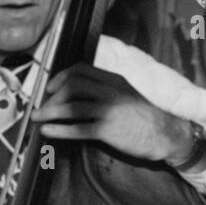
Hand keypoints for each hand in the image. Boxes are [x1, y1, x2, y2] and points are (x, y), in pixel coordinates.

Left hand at [34, 64, 193, 163]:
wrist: (167, 134)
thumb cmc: (146, 117)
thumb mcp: (128, 94)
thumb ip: (107, 90)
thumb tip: (80, 95)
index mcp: (114, 80)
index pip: (80, 70)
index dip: (61, 77)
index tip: (51, 87)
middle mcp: (110, 91)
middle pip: (73, 86)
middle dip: (53, 96)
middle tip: (43, 106)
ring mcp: (109, 110)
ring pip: (71, 106)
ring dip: (50, 112)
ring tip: (38, 119)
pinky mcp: (108, 130)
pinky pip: (77, 128)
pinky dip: (59, 130)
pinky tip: (48, 132)